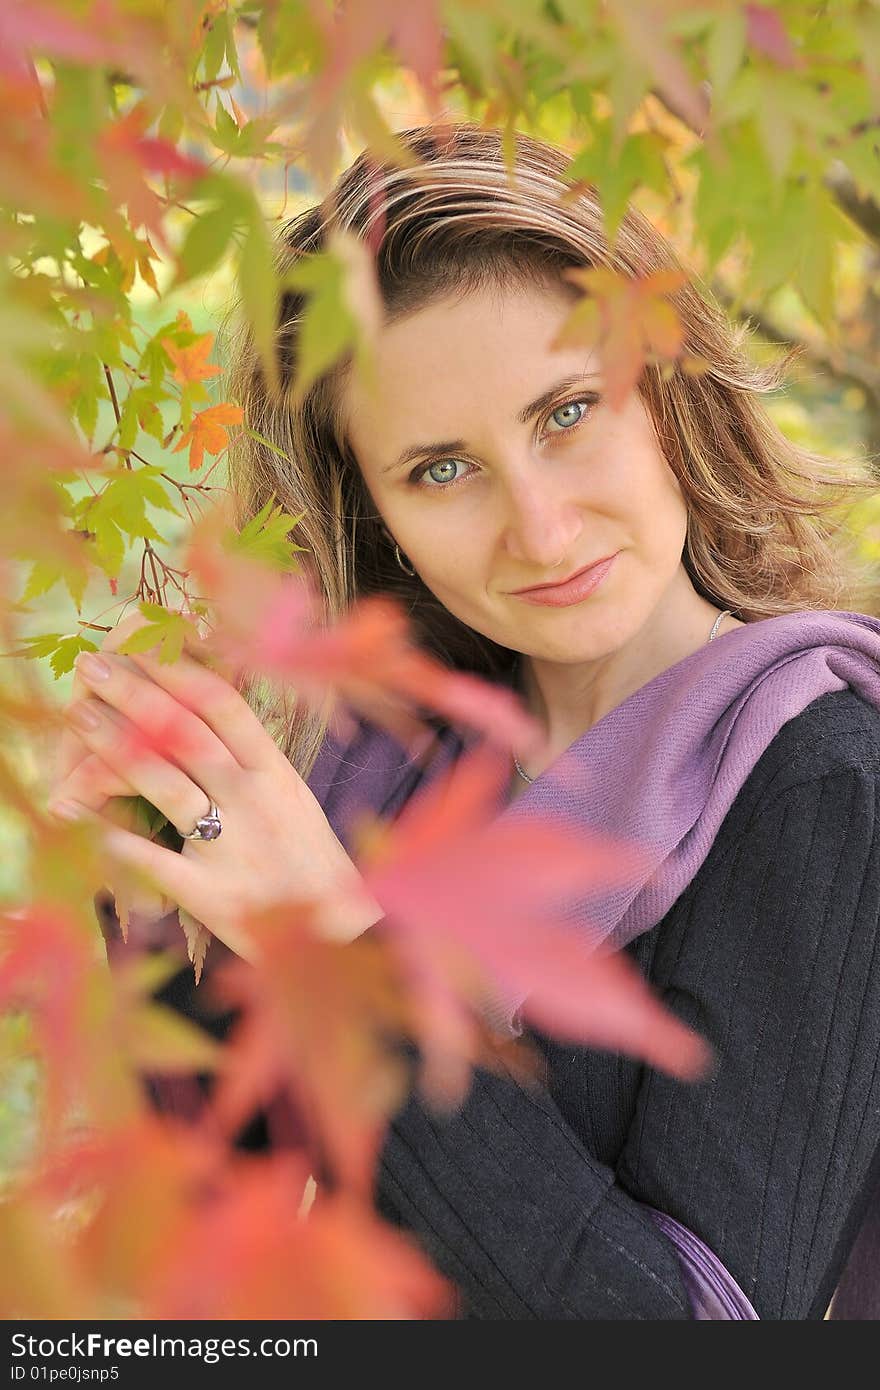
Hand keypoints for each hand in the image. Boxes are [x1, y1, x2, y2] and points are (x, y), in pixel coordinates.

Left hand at [47, 618, 384, 958]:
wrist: (342, 939)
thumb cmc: (312, 866)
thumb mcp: (293, 801)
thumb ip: (251, 762)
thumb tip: (198, 713)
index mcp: (278, 775)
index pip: (225, 708)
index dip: (180, 672)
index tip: (142, 646)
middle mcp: (256, 803)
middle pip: (187, 735)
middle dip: (136, 695)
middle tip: (93, 668)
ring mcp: (234, 849)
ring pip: (167, 784)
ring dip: (117, 747)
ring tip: (79, 717)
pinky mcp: (211, 896)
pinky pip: (153, 858)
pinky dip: (113, 833)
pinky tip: (75, 807)